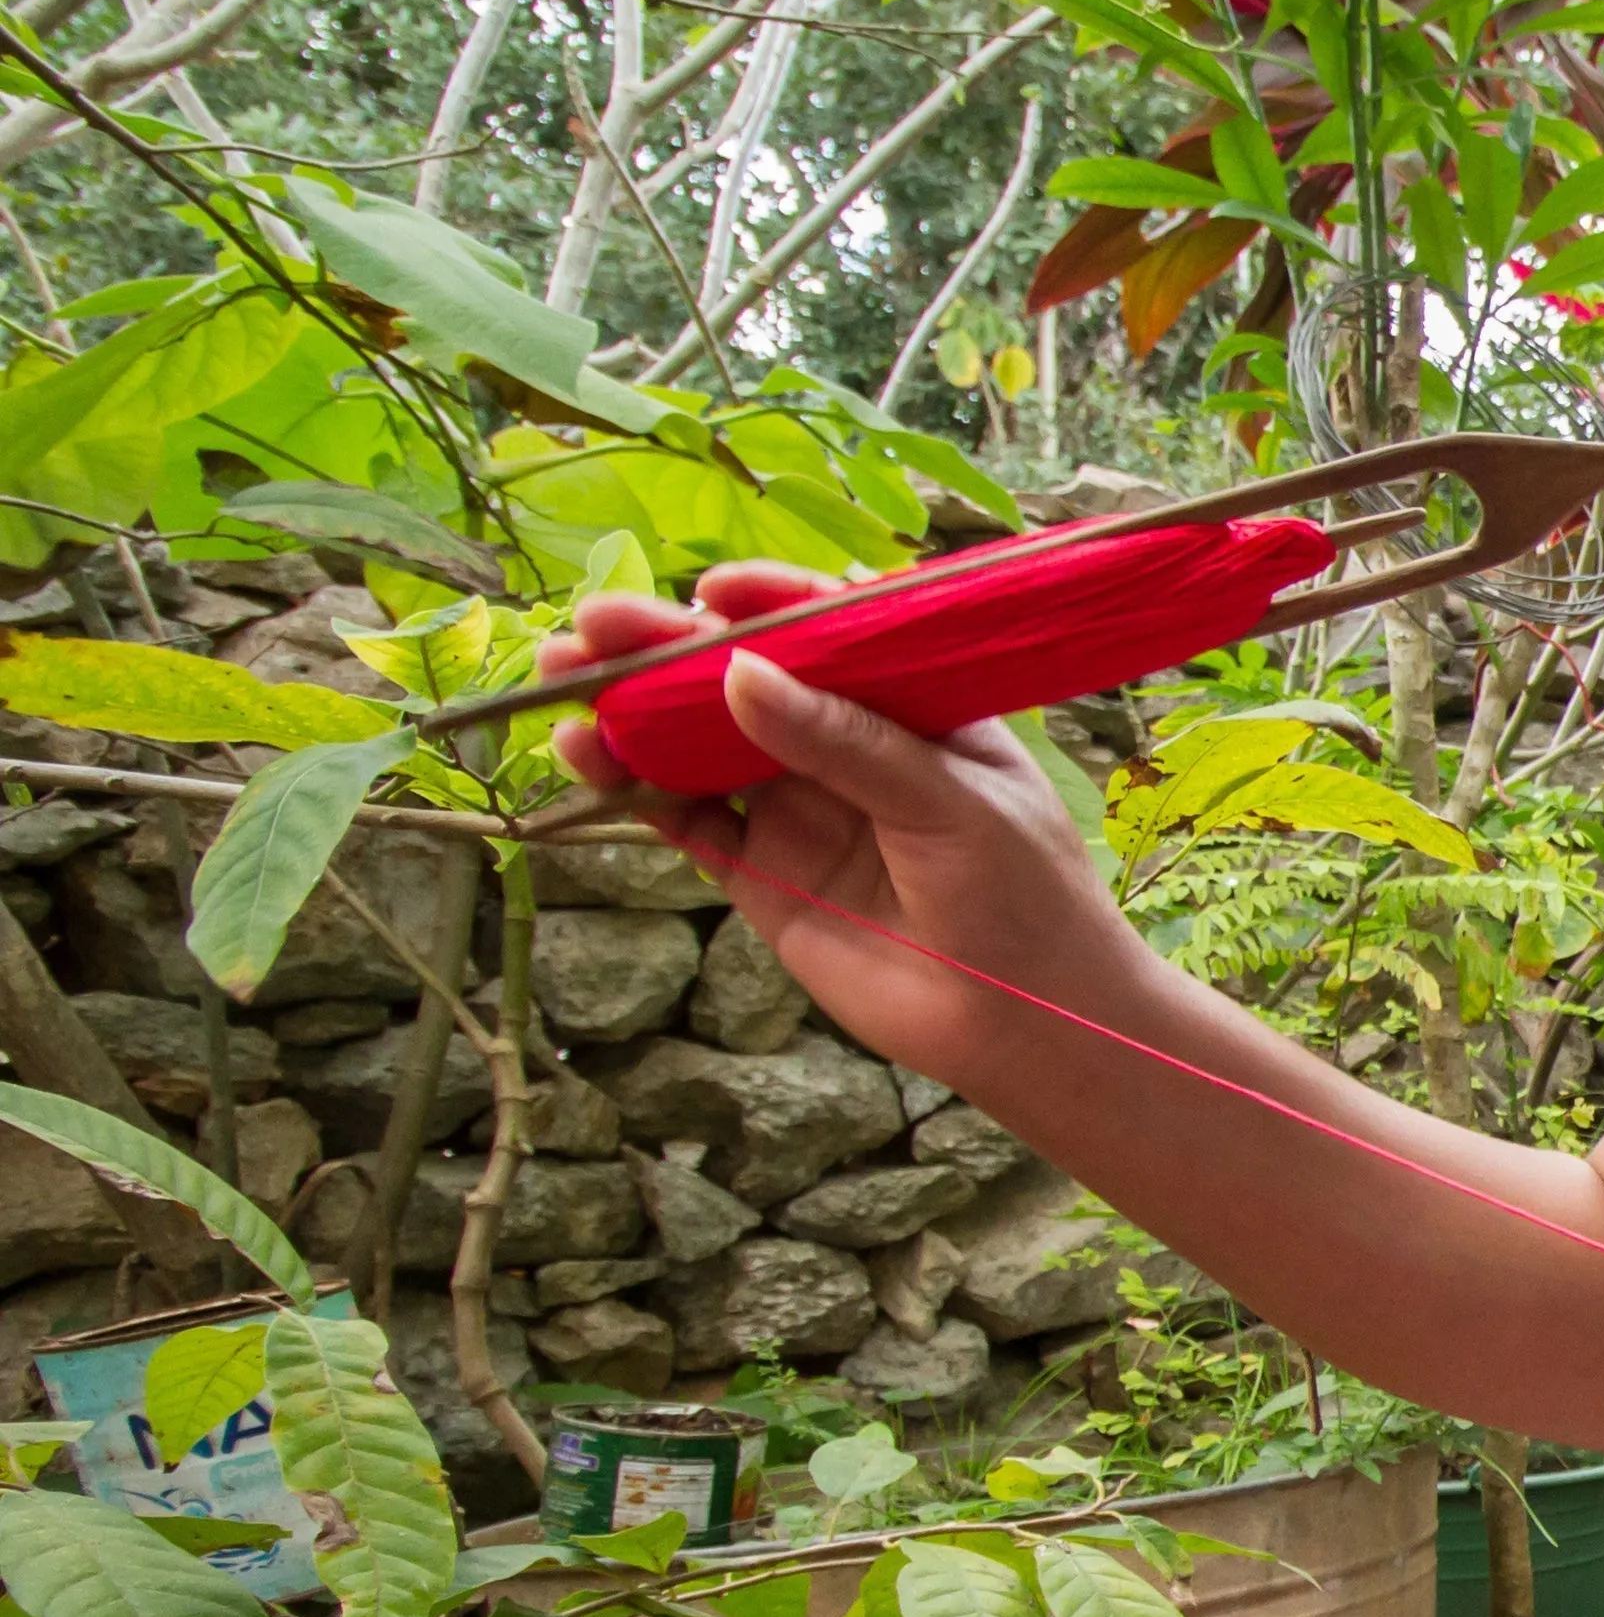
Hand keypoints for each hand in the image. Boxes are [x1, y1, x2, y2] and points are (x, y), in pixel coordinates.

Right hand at [536, 568, 1138, 1084]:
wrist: (1026, 1023)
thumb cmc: (1023, 893)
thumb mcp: (951, 801)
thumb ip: (846, 742)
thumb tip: (738, 674)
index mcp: (907, 703)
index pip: (826, 631)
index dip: (765, 604)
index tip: (711, 593)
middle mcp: (843, 744)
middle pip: (740, 680)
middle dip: (663, 649)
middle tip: (591, 626)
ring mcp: (797, 807)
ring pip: (696, 744)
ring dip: (628, 715)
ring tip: (563, 690)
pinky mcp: (763, 874)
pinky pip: (687, 820)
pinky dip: (635, 791)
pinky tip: (590, 761)